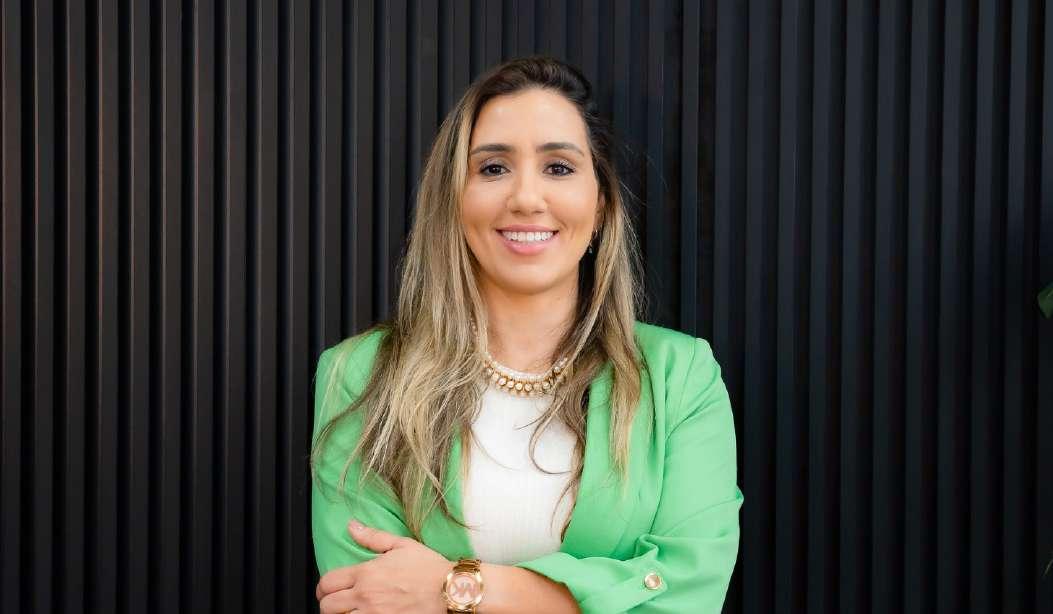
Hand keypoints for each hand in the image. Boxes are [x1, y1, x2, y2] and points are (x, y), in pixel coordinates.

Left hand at [316, 518, 451, 613]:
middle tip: (336, 602)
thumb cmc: (429, 568)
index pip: (327, 583)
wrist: (450, 591)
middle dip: (328, 603)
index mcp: (367, 573)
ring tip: (350, 611)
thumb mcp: (402, 545)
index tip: (327, 589)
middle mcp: (366, 596)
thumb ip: (372, 537)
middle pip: (327, 606)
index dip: (322, 587)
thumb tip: (352, 526)